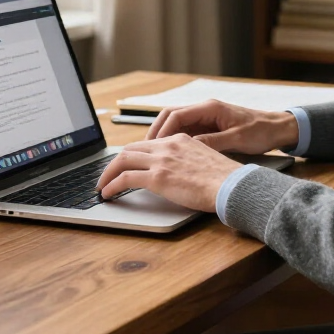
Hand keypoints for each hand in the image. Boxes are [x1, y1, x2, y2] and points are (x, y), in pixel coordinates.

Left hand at [95, 133, 242, 212]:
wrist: (231, 184)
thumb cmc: (224, 178)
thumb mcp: (205, 160)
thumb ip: (188, 161)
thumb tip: (179, 173)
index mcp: (180, 140)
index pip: (149, 143)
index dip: (134, 154)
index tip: (126, 164)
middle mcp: (168, 145)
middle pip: (131, 148)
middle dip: (116, 162)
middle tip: (108, 174)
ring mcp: (162, 160)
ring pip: (123, 160)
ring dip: (108, 173)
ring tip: (102, 185)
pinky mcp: (157, 177)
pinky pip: (125, 178)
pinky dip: (112, 185)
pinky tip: (107, 193)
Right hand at [146, 99, 298, 154]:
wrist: (277, 128)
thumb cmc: (261, 131)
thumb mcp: (237, 139)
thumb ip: (213, 142)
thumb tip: (190, 147)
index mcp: (210, 108)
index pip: (176, 115)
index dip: (161, 131)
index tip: (152, 146)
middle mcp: (205, 109)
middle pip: (171, 116)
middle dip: (156, 132)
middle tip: (145, 150)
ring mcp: (206, 117)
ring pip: (176, 124)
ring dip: (163, 137)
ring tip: (153, 155)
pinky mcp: (209, 126)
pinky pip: (186, 132)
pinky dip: (175, 141)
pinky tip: (170, 155)